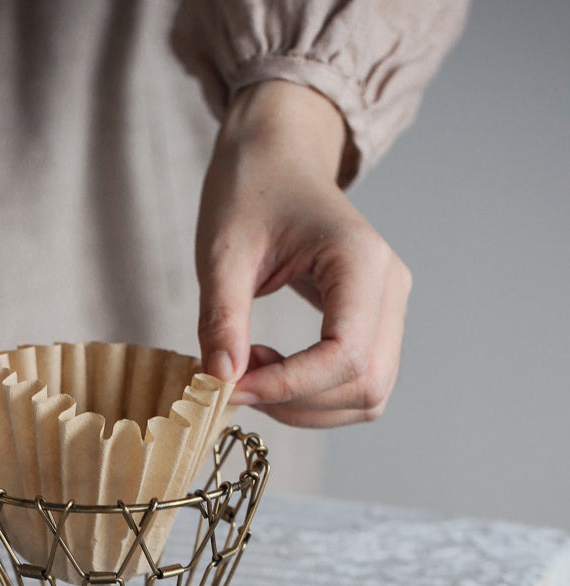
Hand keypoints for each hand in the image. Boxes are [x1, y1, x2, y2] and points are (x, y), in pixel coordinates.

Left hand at [196, 81, 411, 426]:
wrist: (275, 157)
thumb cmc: (249, 191)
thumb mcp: (222, 254)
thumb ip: (222, 320)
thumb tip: (221, 382)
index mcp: (360, 261)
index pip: (345, 356)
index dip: (287, 386)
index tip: (229, 386)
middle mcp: (390, 286)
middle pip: (366, 384)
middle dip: (297, 402)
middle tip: (236, 381)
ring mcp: (388, 304)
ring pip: (368, 393)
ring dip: (305, 403)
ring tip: (250, 367)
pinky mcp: (374, 319)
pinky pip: (357, 380)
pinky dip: (313, 392)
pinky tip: (269, 365)